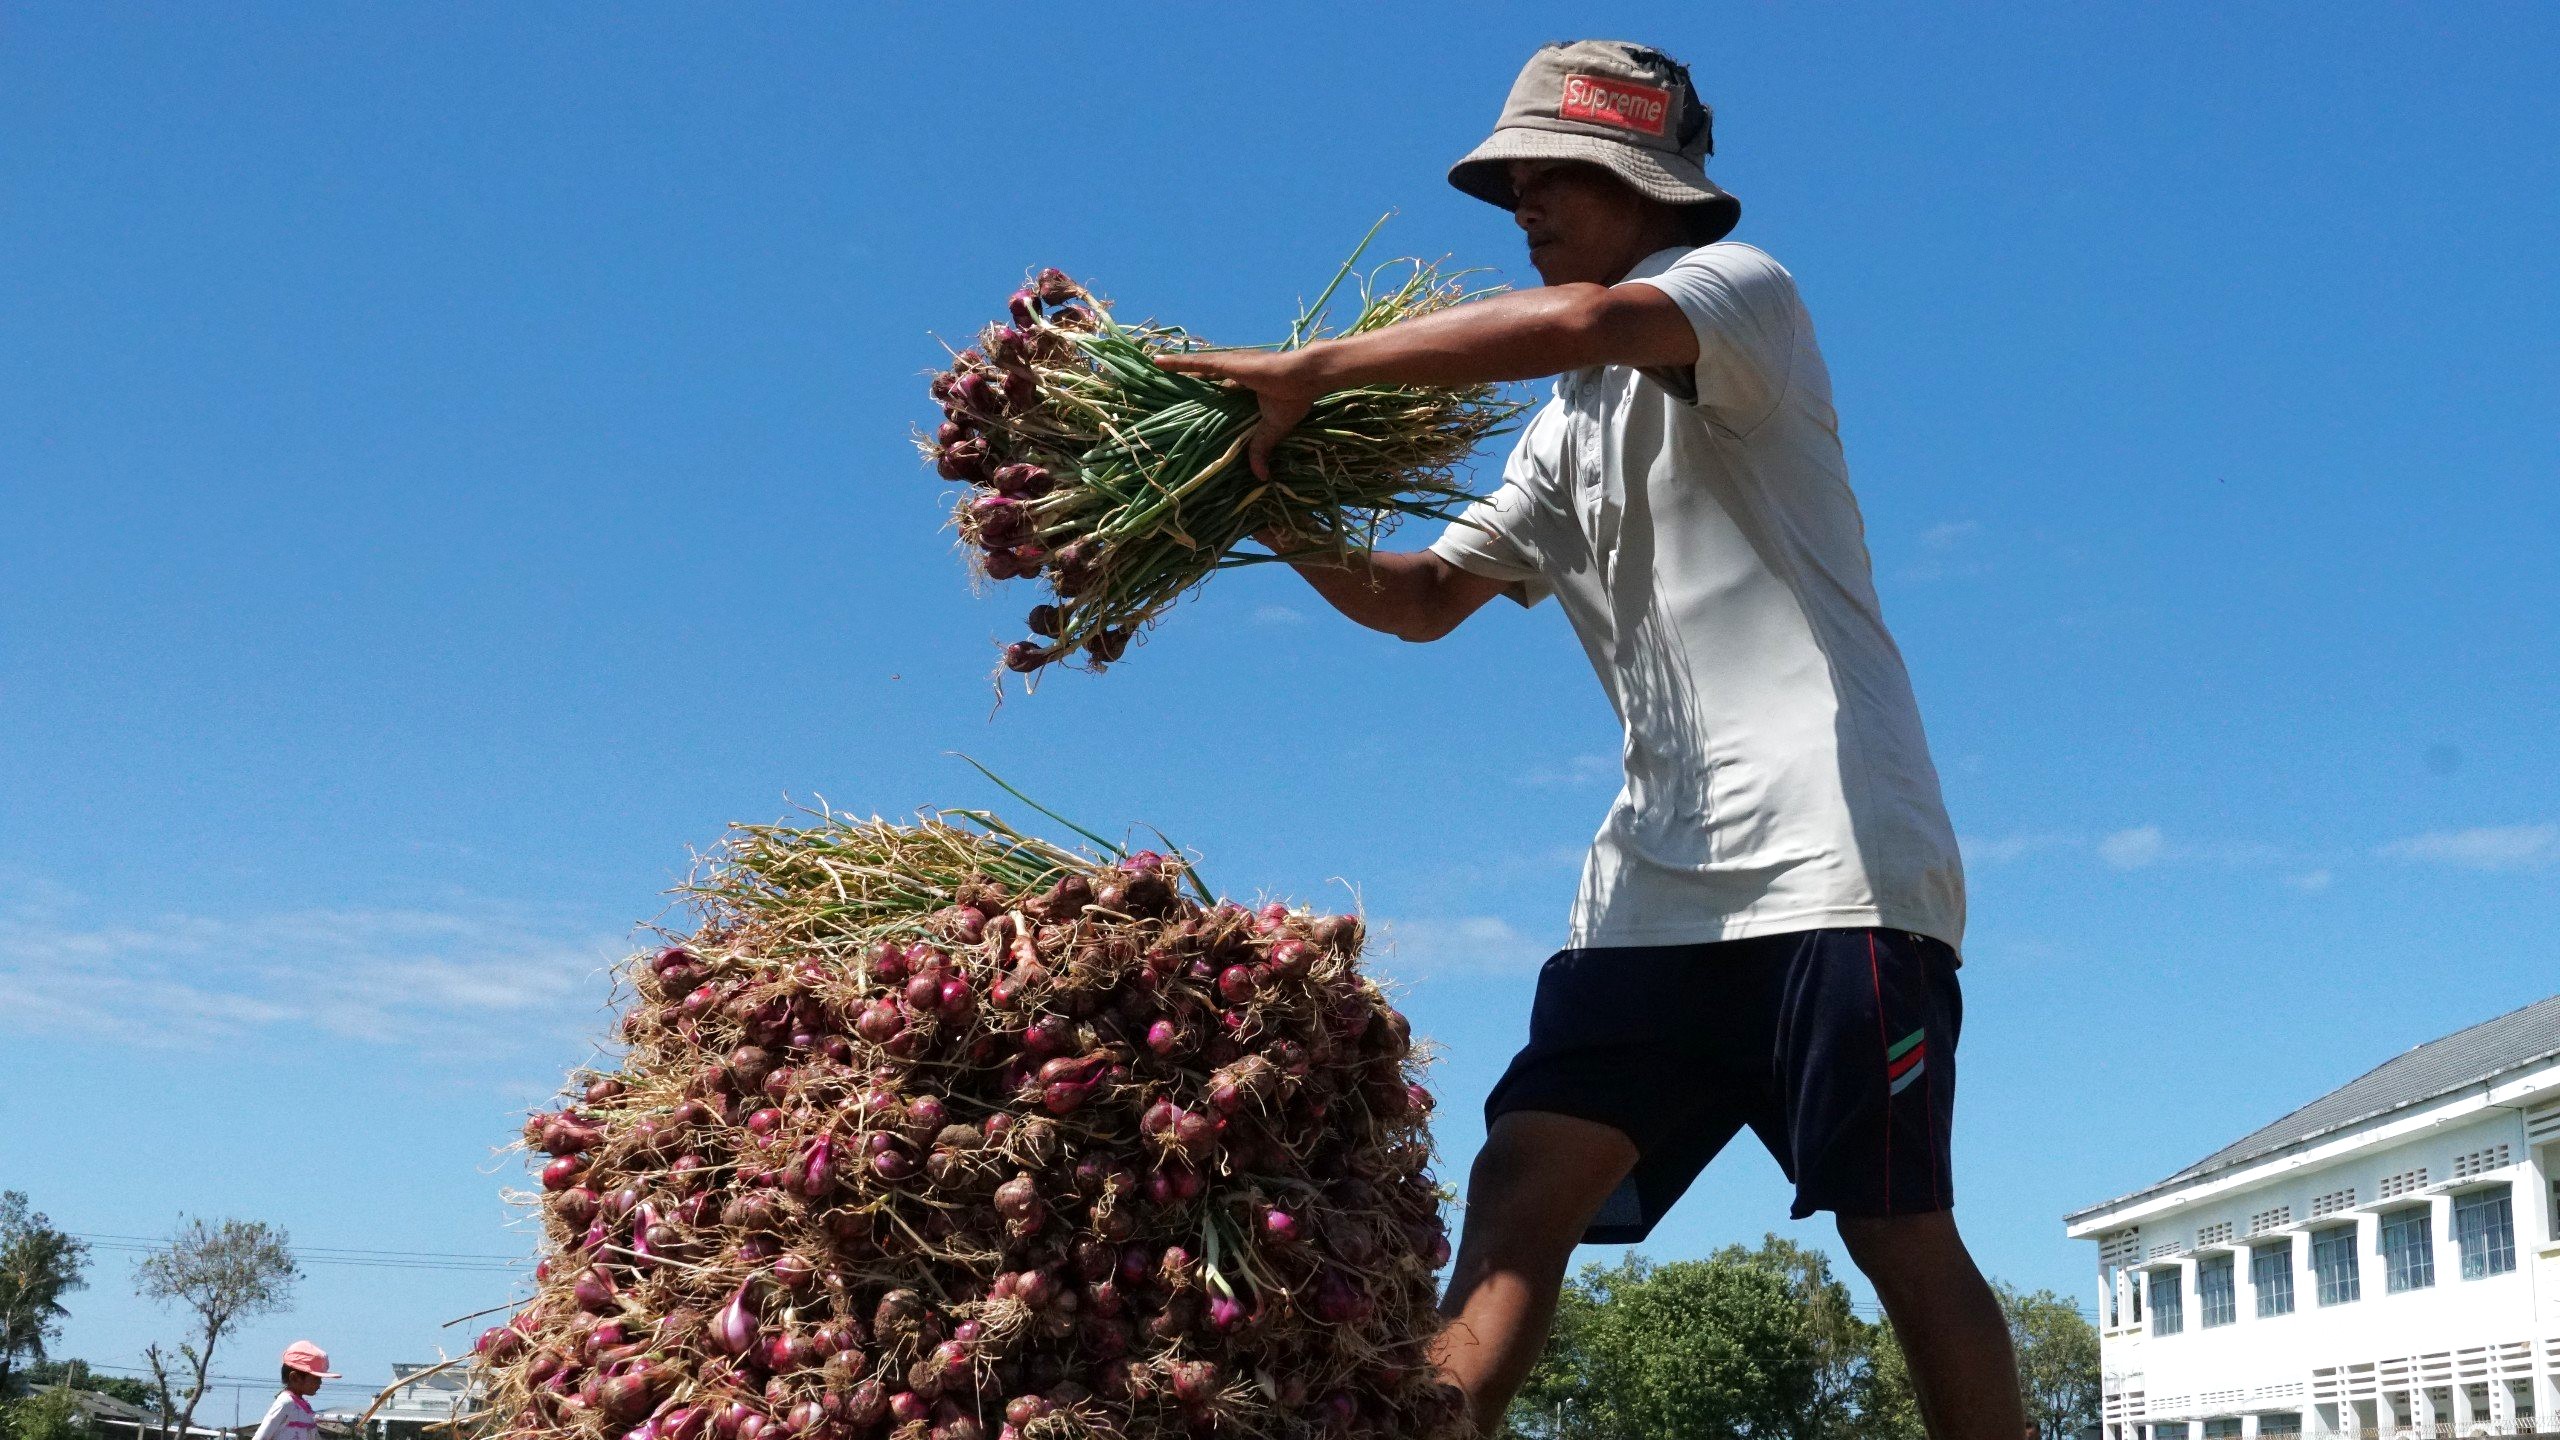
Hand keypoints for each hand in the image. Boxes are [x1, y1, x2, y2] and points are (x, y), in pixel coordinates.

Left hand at [1152, 346, 1322, 480]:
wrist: (1306, 377)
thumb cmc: (1294, 398)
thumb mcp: (1273, 428)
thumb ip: (1260, 448)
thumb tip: (1261, 477)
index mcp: (1242, 389)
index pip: (1213, 396)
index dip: (1198, 401)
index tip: (1181, 411)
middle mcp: (1231, 376)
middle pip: (1199, 384)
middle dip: (1180, 388)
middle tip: (1156, 397)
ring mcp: (1227, 368)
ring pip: (1192, 372)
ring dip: (1171, 373)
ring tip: (1149, 374)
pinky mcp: (1227, 364)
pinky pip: (1196, 364)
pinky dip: (1177, 363)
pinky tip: (1156, 362)